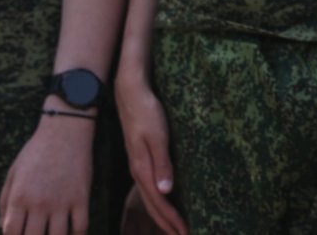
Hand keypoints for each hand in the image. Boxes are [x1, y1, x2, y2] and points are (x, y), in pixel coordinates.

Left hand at [0, 113, 94, 234]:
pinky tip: (73, 234)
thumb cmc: (36, 152)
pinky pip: (81, 226)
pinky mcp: (81, 197)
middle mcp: (38, 203)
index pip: (10, 232)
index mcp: (18, 197)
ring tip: (54, 234)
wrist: (65, 131)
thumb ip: (4, 202)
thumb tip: (4, 226)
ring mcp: (61, 201)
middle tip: (37, 233)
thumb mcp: (13, 174)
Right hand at [115, 73, 186, 234]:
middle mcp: (139, 171)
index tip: (185, 232)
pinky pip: (149, 187)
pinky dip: (158, 201)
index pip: (159, 202)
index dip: (172, 220)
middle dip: (167, 224)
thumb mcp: (158, 136)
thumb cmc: (147, 112)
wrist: (130, 94)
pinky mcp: (140, 159)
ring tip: (174, 227)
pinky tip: (165, 202)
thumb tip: (166, 191)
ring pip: (150, 198)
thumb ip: (162, 163)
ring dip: (162, 215)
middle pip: (153, 205)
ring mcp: (138, 166)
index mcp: (143, 169)